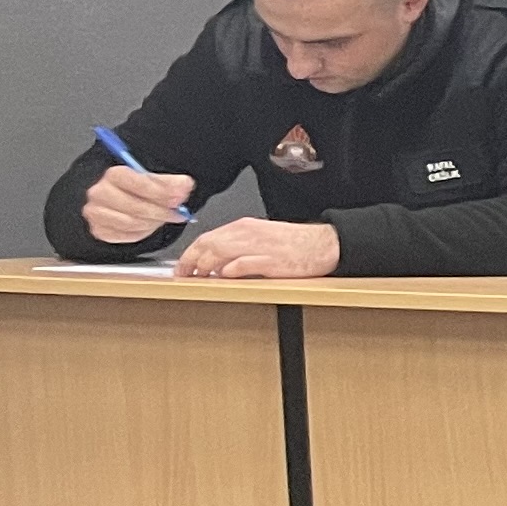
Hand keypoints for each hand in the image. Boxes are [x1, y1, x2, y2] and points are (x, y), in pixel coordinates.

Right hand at [82, 165, 197, 243]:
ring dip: (152, 223)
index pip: (137, 182)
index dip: (160, 192)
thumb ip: (172, 182)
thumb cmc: (139, 187)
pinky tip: (150, 225)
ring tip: (164, 218)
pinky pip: (124, 236)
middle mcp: (100, 192)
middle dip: (160, 212)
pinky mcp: (99, 229)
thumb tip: (183, 186)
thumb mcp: (157, 179)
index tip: (178, 198)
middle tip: (177, 214)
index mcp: (114, 174)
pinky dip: (142, 232)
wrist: (123, 198)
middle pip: (133, 206)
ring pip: (129, 223)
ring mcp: (96, 212)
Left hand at [176, 220, 340, 280]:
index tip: (182, 267)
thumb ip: (239, 245)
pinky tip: (225, 278)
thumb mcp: (262, 237)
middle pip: (208, 245)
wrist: (325, 244)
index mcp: (246, 226)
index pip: (207, 237)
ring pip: (219, 253)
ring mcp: (259, 247)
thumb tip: (216, 262)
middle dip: (190, 262)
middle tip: (183, 276)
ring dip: (205, 267)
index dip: (189, 253)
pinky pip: (242, 265)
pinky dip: (229, 271)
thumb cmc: (297, 243)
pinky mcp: (271, 261)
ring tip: (199, 279)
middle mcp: (249, 234)